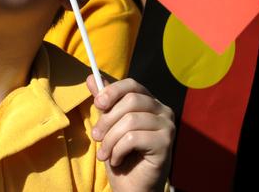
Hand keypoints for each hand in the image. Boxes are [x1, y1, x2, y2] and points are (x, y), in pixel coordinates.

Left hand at [87, 75, 173, 191]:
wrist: (132, 186)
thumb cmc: (122, 154)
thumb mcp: (109, 125)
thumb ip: (104, 102)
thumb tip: (90, 77)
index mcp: (149, 102)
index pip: (132, 85)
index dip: (113, 91)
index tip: (98, 104)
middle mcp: (163, 110)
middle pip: (131, 101)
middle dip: (107, 120)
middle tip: (95, 136)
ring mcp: (167, 126)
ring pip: (130, 120)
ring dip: (110, 139)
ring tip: (104, 153)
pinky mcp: (166, 143)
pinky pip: (133, 138)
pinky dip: (118, 150)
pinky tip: (116, 159)